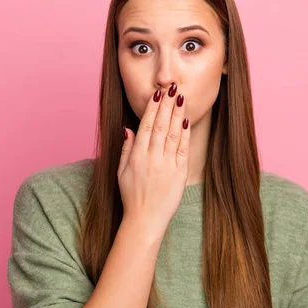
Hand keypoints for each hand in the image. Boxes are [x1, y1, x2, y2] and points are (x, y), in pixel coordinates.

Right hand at [117, 83, 189, 237]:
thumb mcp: (121, 171)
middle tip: (172, 87)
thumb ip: (126, 148)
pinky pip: (183, 149)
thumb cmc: (131, 196)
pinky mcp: (179, 173)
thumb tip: (129, 128)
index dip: (152, 107)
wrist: (145, 219)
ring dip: (177, 114)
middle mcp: (152, 157)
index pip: (146, 125)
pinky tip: (186, 120)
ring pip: (173, 134)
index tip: (157, 93)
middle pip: (161, 125)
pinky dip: (185, 134)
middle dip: (167, 104)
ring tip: (180, 97)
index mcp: (137, 155)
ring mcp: (167, 165)